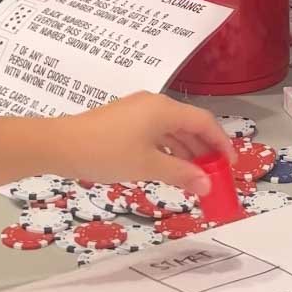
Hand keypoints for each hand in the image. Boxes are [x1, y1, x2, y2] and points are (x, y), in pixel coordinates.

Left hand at [43, 91, 231, 197]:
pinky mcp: (124, 121)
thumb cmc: (106, 152)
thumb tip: (207, 185)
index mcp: (164, 109)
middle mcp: (154, 105)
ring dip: (186, 153)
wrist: (60, 145)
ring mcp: (137, 112)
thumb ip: (181, 174)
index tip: (230, 165)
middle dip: (204, 150)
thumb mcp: (148, 166)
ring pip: (172, 131)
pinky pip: (156, 134)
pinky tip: (169, 169)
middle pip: (189, 125)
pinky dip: (167, 151)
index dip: (222, 143)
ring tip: (194, 178)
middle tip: (214, 176)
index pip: (204, 122)